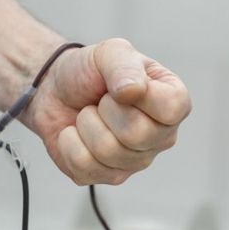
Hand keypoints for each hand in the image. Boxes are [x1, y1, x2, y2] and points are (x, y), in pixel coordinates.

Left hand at [24, 38, 190, 185]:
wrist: (55, 91)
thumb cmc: (89, 71)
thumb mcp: (108, 53)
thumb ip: (124, 65)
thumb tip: (133, 91)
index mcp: (172, 103)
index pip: (171, 108)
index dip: (138, 94)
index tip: (121, 86)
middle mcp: (160, 137)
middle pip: (136, 134)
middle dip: (104, 109)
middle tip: (100, 101)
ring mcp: (136, 161)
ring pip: (107, 151)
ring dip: (85, 124)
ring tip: (89, 114)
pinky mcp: (107, 177)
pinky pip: (83, 165)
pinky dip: (69, 142)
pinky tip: (76, 133)